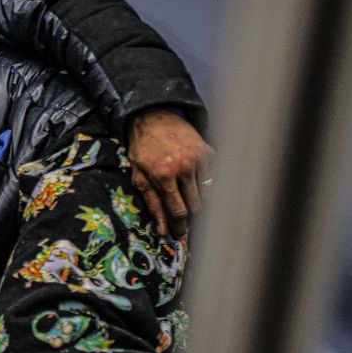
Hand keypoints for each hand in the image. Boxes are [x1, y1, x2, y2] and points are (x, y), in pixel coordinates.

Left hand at [127, 109, 211, 237]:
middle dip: (190, 217)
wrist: (154, 117)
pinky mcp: (209, 152)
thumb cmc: (142, 148)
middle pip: (196, 206)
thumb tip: (162, 230)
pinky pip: (213, 179)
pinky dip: (204, 184)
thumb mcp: (138, 176)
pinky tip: (192, 179)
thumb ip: (152, 203)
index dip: (180, 227)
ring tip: (186, 198)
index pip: (178, 212)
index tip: (179, 234)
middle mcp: (184, 167)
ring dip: (198, 201)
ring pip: (207, 194)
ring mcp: (199, 159)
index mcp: (163, 175)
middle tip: (183, 219)